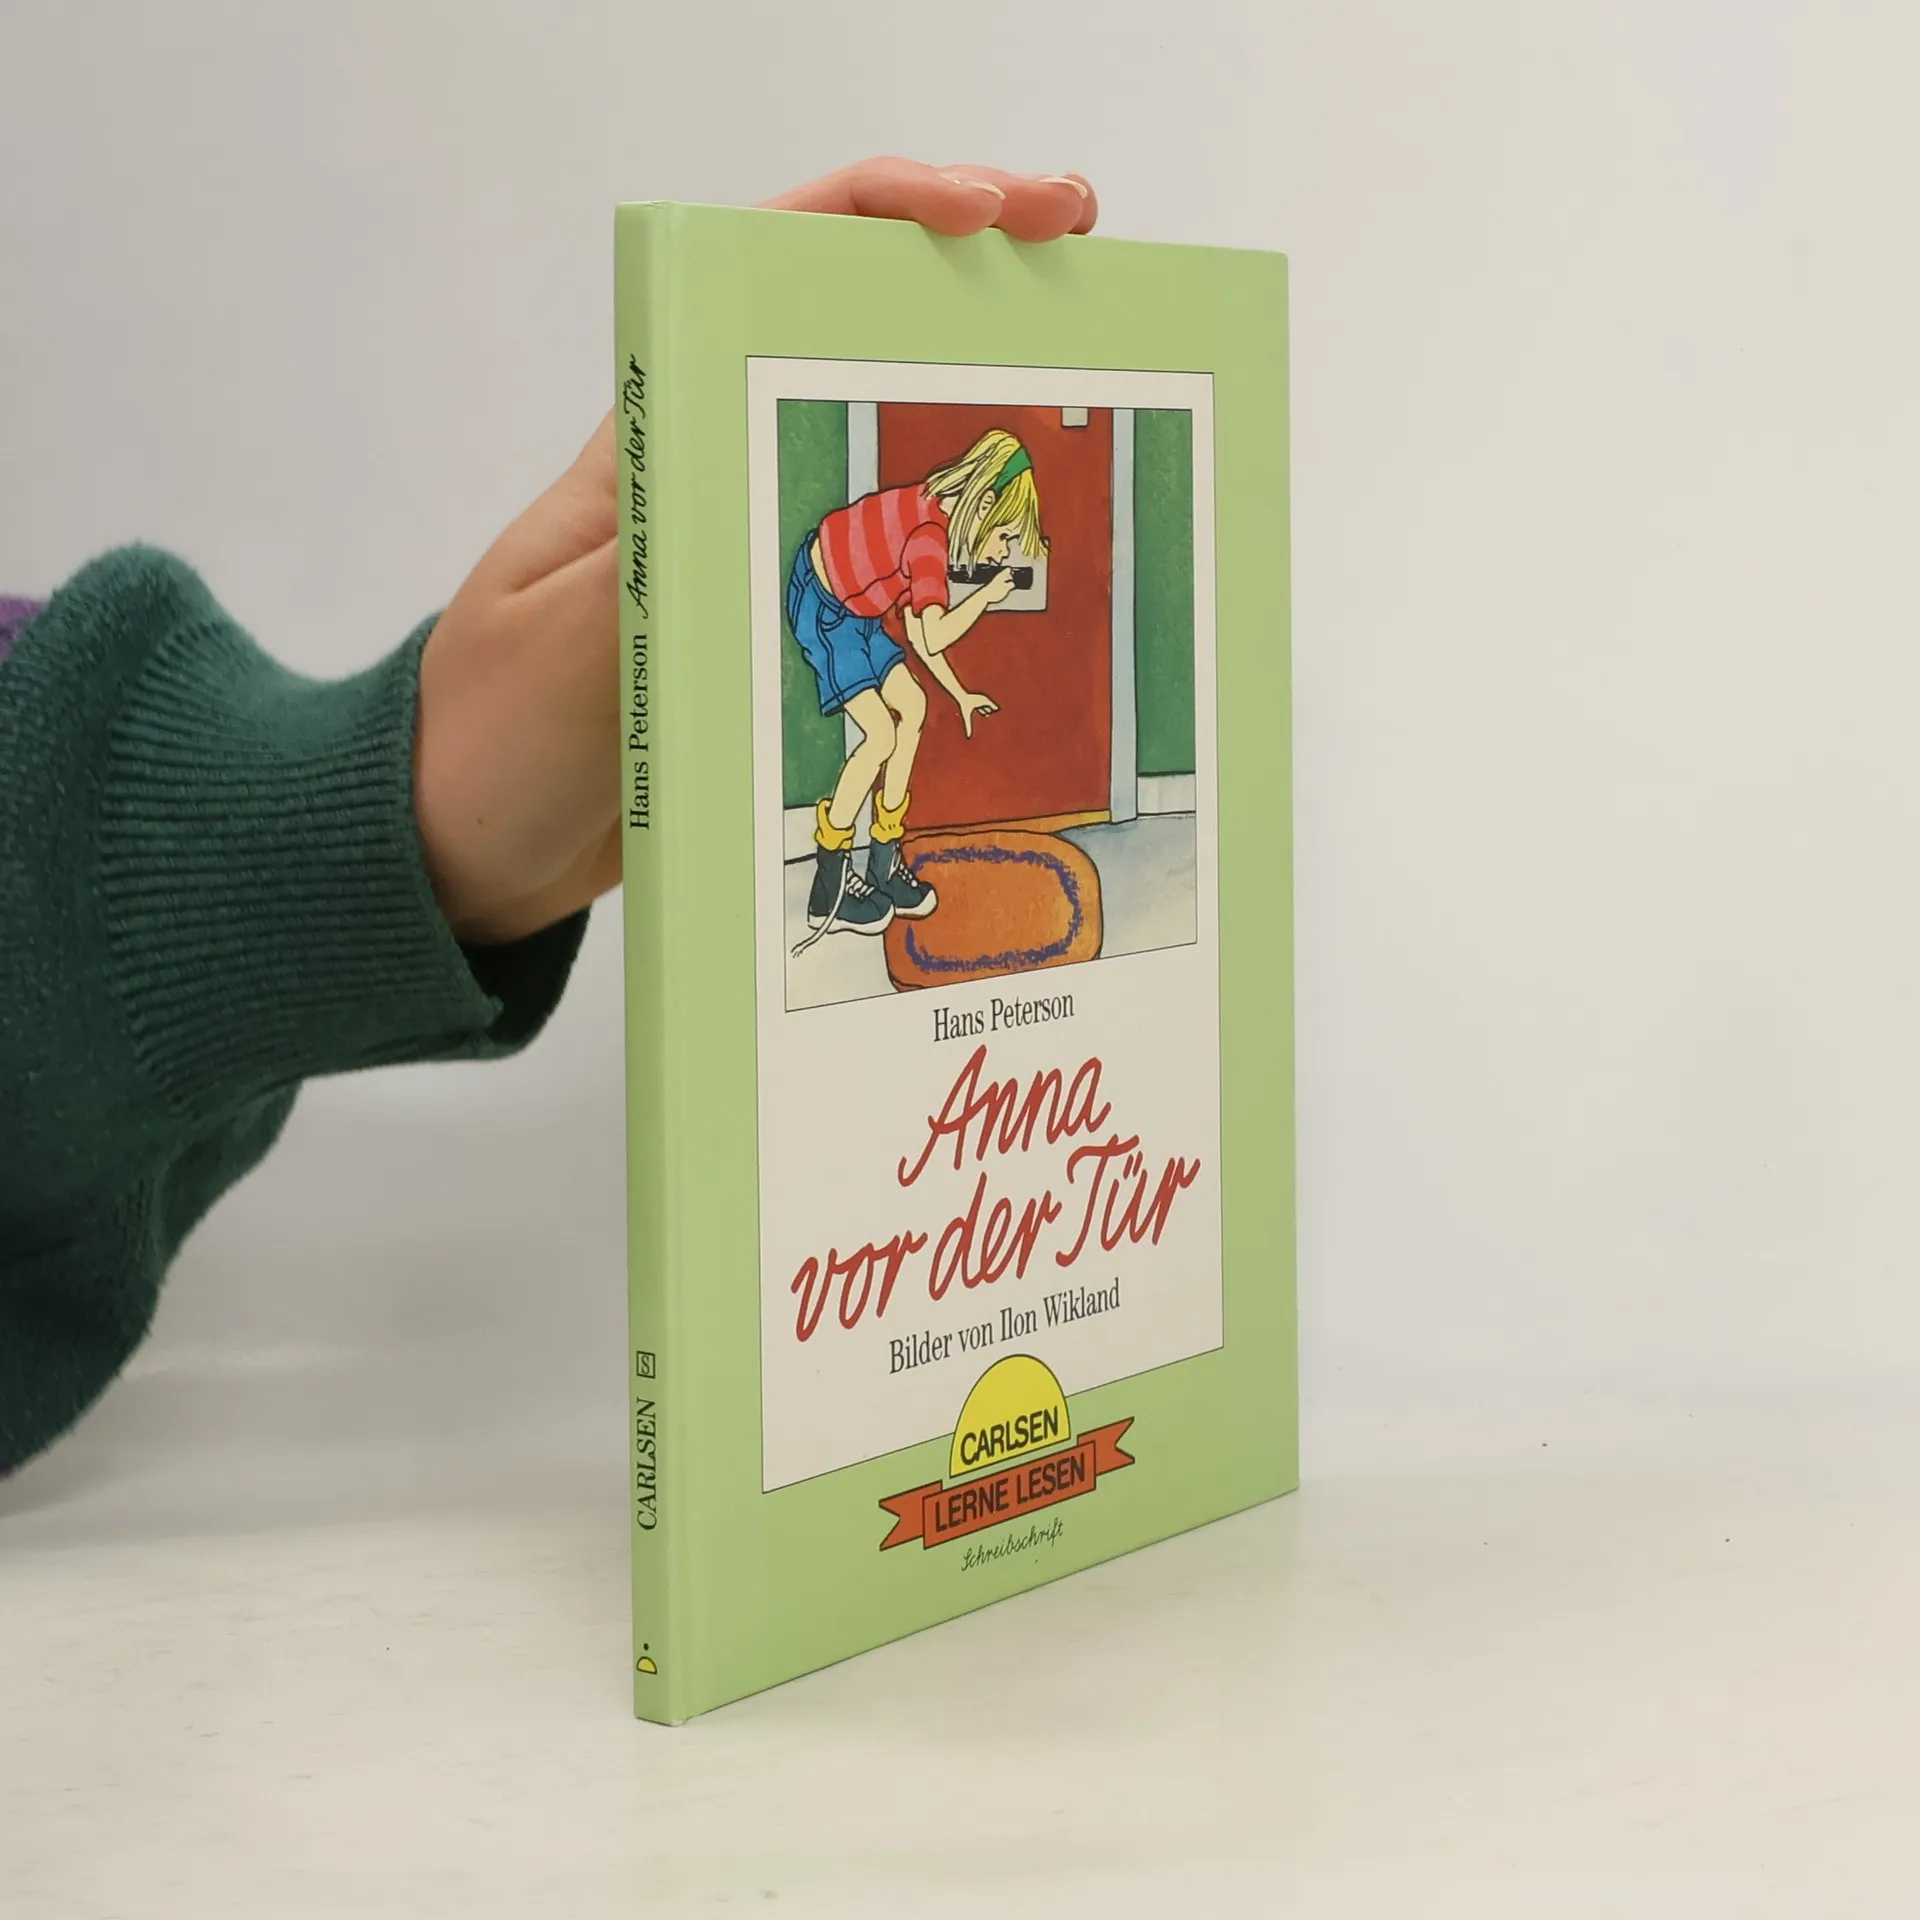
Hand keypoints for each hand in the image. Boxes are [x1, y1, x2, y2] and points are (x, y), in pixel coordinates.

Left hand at [413, 157, 1095, 944]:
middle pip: (853, 334)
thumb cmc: (487, 743)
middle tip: (1094, 274)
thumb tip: (768, 495)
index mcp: (654, 439)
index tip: (988, 215)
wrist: (472, 848)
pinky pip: (886, 567)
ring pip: (885, 444)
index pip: (769, 265)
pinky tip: (1024, 564)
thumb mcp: (568, 654)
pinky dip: (958, 549)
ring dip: (984, 410)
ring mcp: (754, 551)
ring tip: (1099, 393)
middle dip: (976, 281)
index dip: (885, 214)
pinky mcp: (777, 633)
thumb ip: (661, 577)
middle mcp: (714, 469)